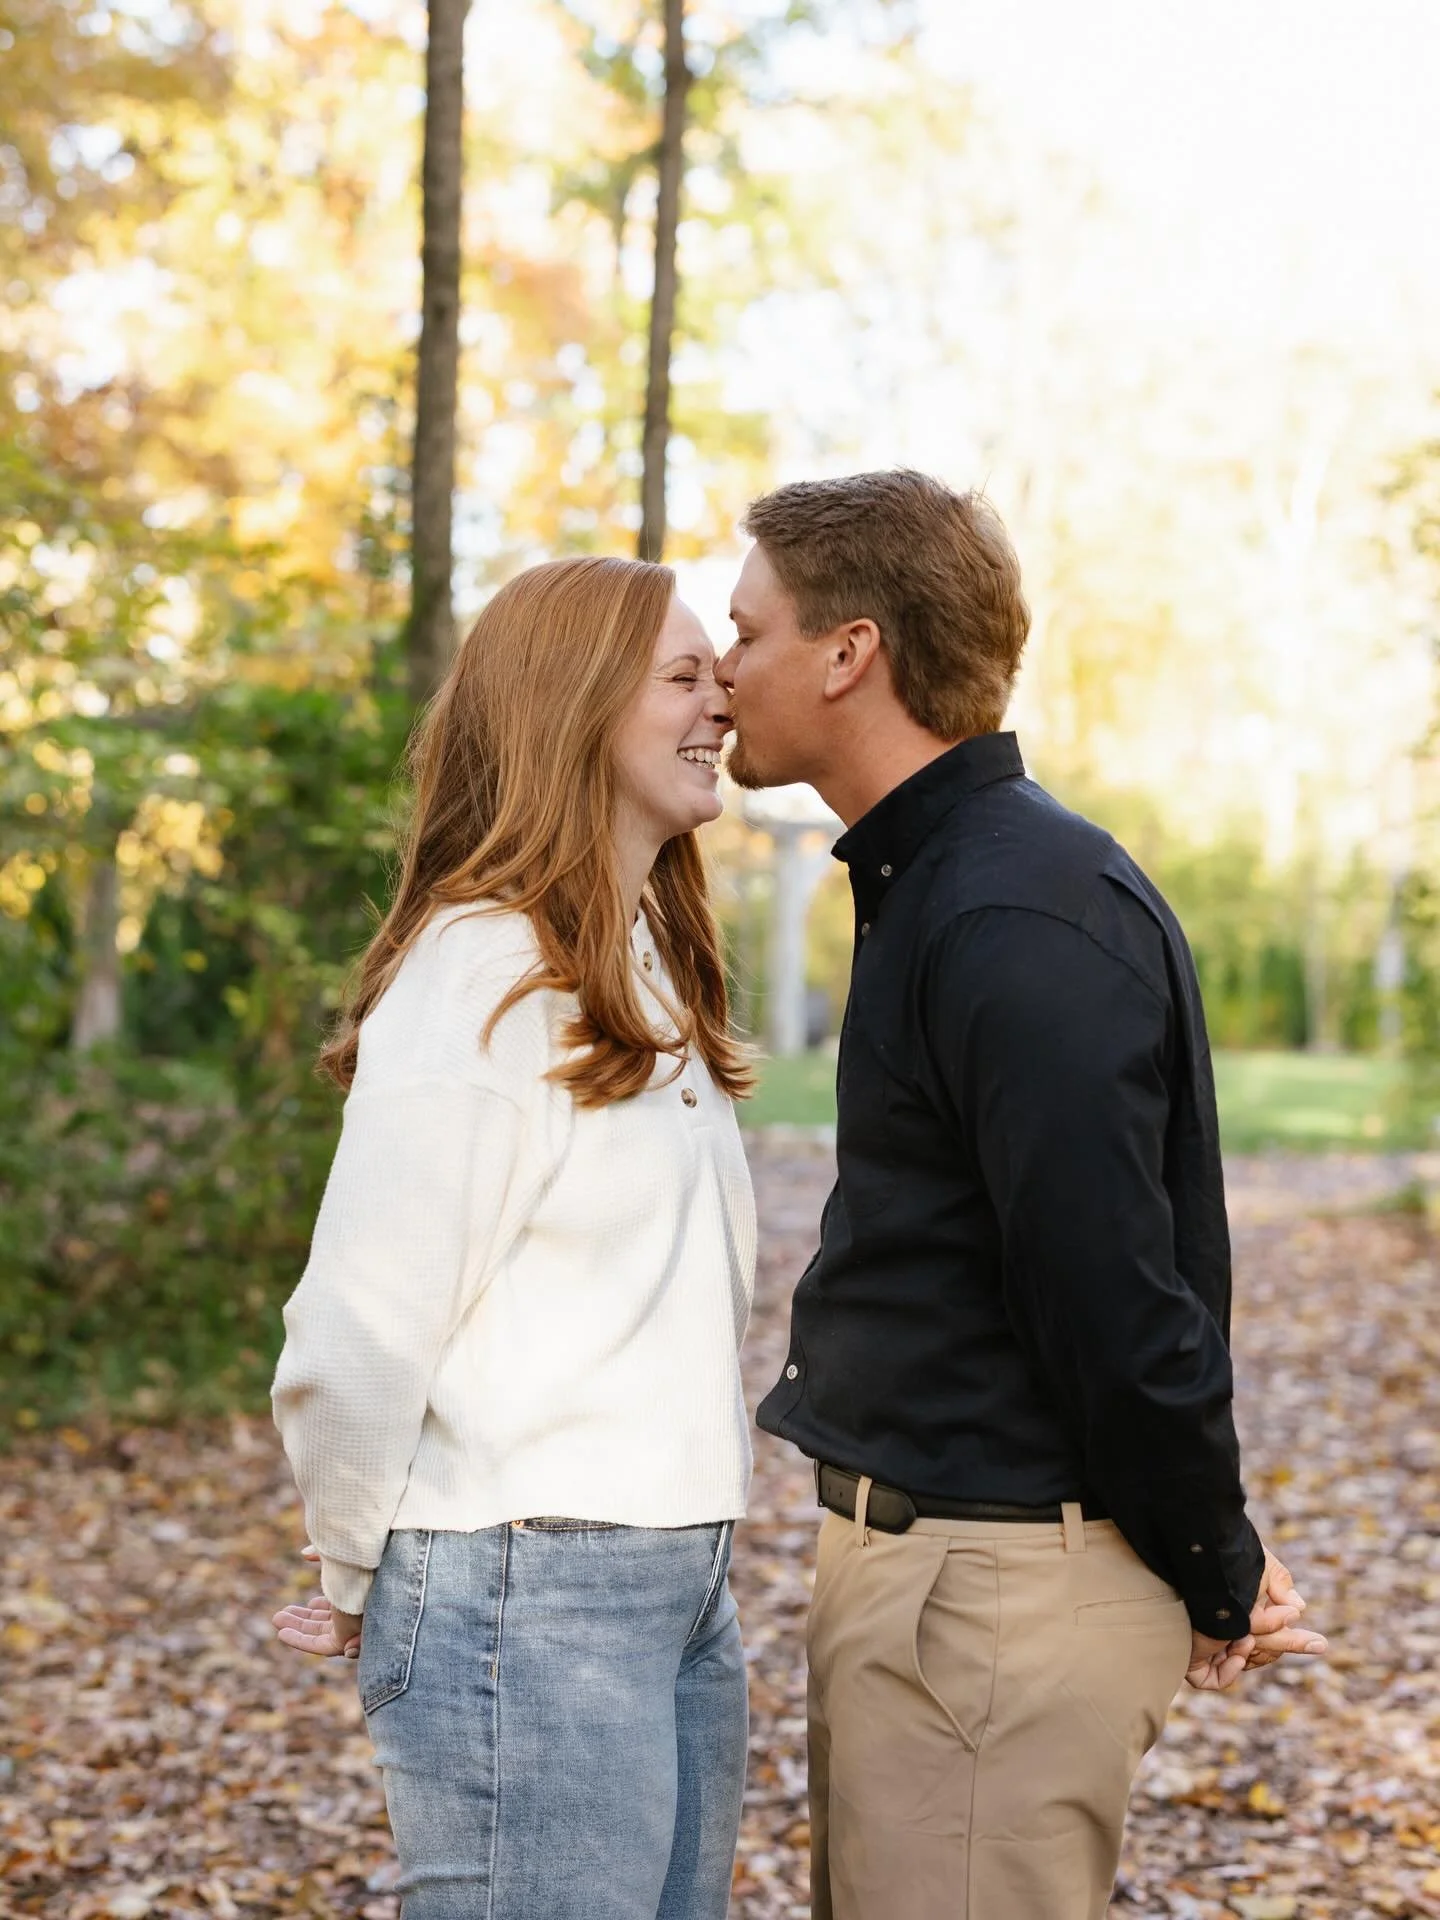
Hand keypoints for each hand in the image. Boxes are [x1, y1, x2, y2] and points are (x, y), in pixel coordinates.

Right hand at [272, 1544, 362, 1658]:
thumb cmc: (361, 1557)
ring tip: (277, 1619)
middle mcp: (360, 1611)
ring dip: (297, 1629)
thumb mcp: (339, 1555)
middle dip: (305, 1619)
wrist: (376, 1569)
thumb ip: (322, 1555)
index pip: (343, 1605)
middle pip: (329, 1621)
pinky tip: (281, 1633)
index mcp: (364, 1592)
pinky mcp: (346, 1639)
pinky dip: (298, 1640)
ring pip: (320, 1633)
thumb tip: (303, 1555)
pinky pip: (318, 1646)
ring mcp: (353, 1626)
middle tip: (282, 1612)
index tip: (310, 1603)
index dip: (324, 1607)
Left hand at [1185, 1546, 1327, 1689]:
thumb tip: (1298, 1609)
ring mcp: (1210, 1642)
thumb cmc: (1229, 1562)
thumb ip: (1281, 1585)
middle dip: (1282, 1642)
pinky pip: (1213, 1679)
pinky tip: (1237, 1653)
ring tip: (1247, 1633)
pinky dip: (1228, 1672)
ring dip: (1255, 1651)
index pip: (1271, 1635)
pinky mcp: (1192, 1655)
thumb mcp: (1261, 1568)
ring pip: (1246, 1662)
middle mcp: (1227, 1628)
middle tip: (1315, 1642)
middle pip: (1264, 1650)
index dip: (1293, 1639)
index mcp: (1243, 1610)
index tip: (1321, 1644)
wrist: (1199, 1565)